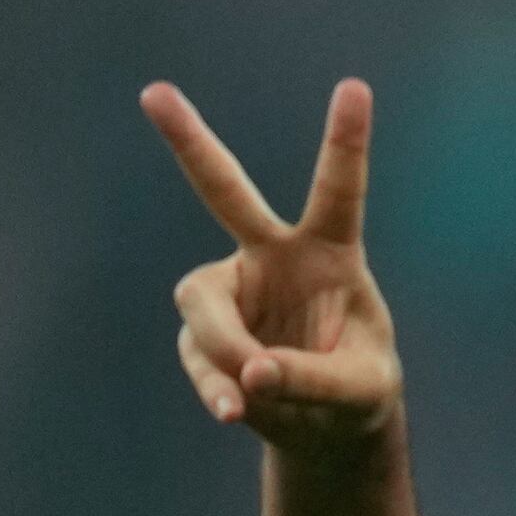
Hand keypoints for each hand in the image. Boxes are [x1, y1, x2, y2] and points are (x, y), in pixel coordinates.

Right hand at [142, 79, 401, 452]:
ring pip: (200, 302)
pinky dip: (215, 387)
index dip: (346, 142)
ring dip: (224, 348)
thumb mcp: (360, 391)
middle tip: (154, 92)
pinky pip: (198, 355)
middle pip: (225, 192)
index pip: (339, 192)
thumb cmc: (359, 392)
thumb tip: (251, 373)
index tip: (355, 87)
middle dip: (190, 143)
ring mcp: (232, 290)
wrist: (325, 428)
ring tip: (251, 394)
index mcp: (332, 253)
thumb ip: (313, 379)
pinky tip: (235, 410)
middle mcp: (274, 256)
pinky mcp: (203, 329)